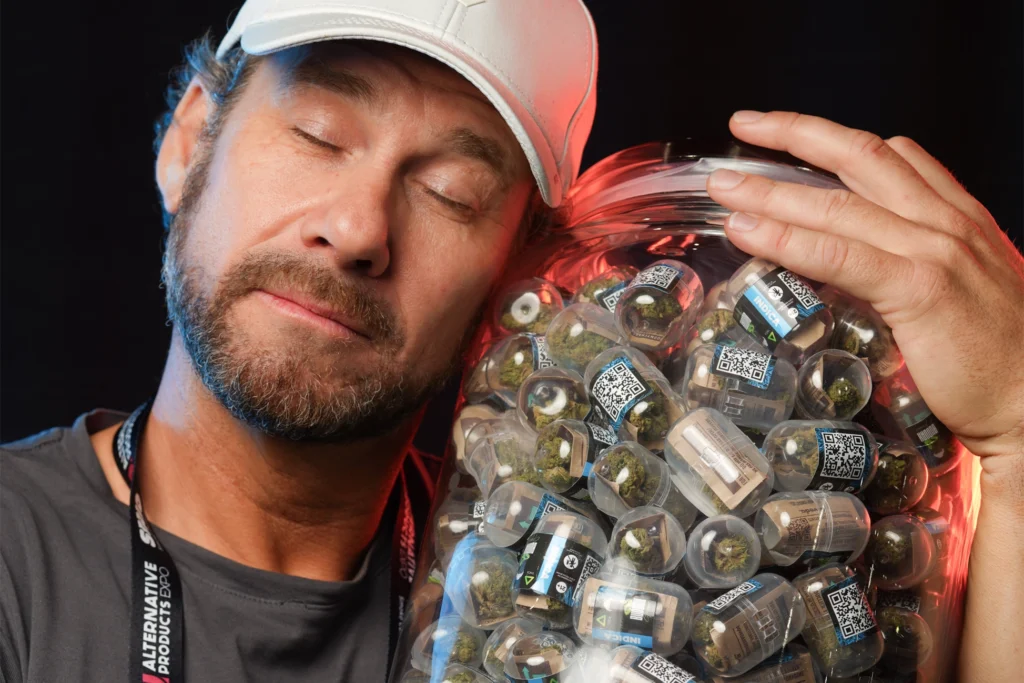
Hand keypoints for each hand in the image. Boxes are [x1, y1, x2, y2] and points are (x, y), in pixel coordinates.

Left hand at [704, 111, 1023, 469]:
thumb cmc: (993, 356)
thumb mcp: (955, 287)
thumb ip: (909, 262)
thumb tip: (845, 260)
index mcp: (955, 215)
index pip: (887, 154)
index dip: (828, 136)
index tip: (783, 129)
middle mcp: (945, 221)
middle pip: (857, 157)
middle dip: (792, 136)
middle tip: (743, 127)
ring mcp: (933, 251)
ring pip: (837, 205)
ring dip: (771, 191)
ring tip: (725, 187)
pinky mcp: (919, 288)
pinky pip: (839, 255)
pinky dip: (786, 240)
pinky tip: (748, 233)